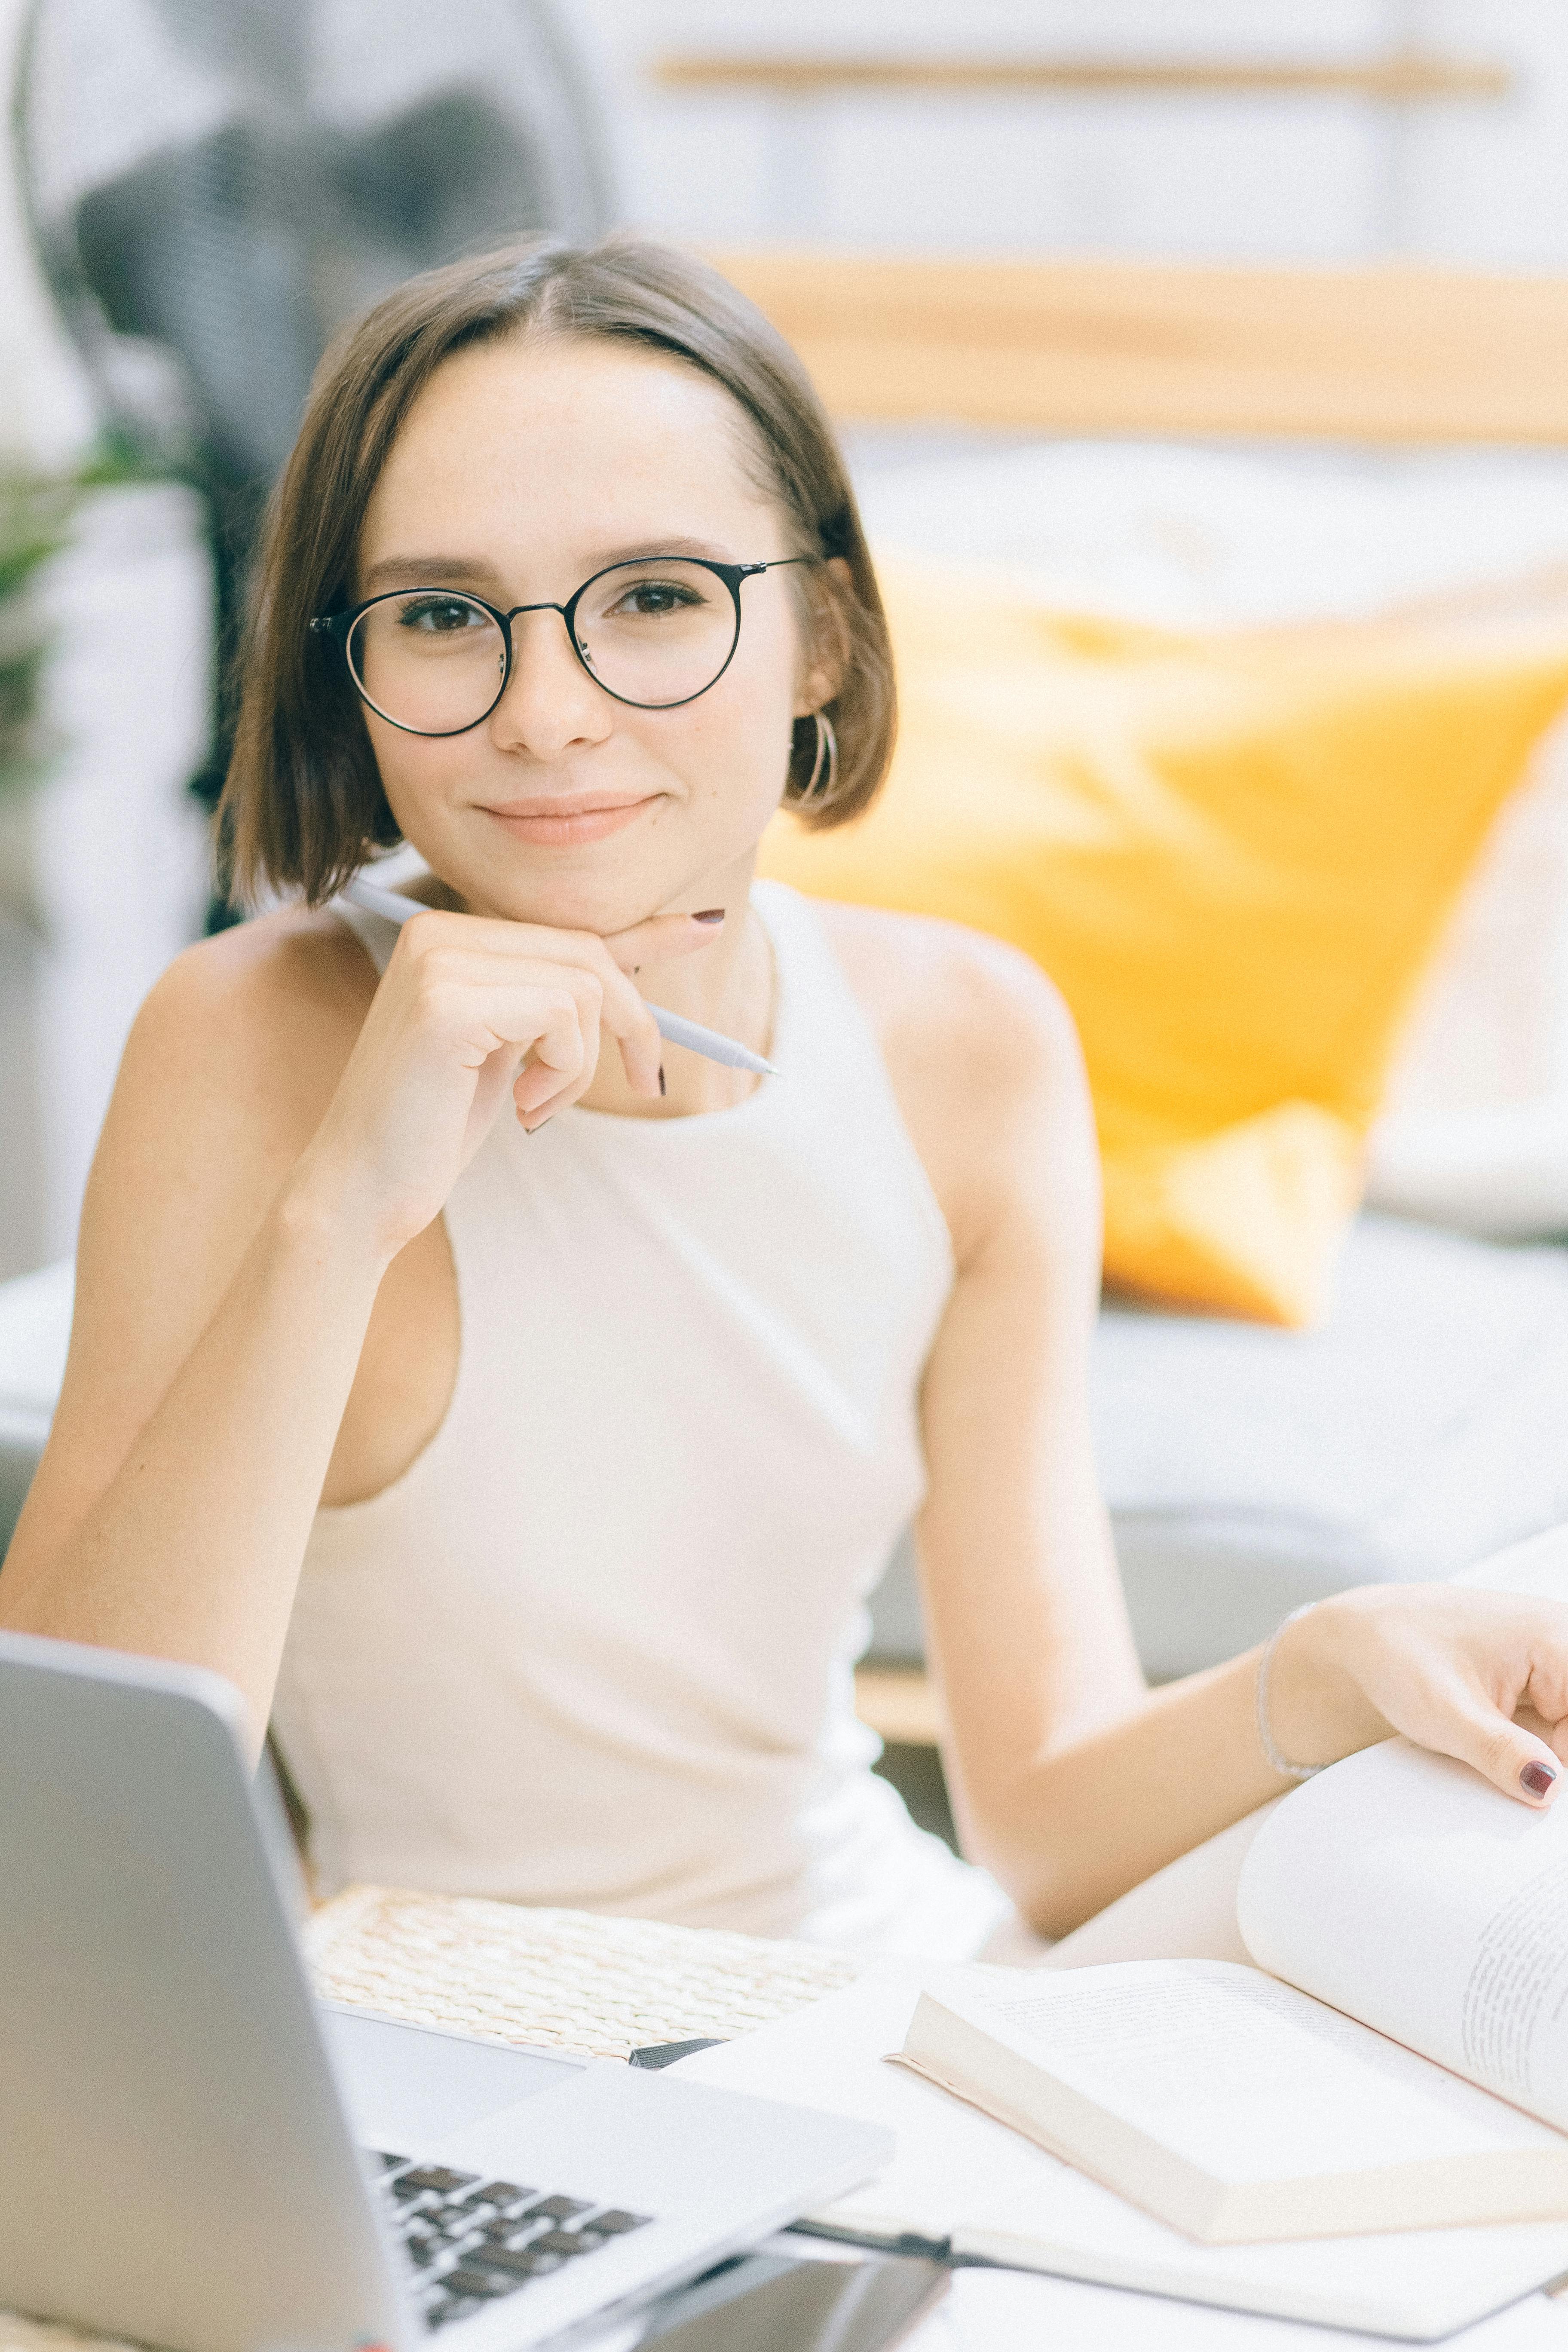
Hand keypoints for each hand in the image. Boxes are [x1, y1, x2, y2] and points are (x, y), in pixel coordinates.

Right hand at [292, 905, 722, 1262]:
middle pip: (587, 954)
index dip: (647, 935)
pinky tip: (519, 1107)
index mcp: (447, 936)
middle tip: (642, 1082)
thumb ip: (563, 1000)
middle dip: (629, 1024)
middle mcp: (438, 932)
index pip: (570, 931)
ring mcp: (439, 961)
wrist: (362, 1187)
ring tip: (534, 1106)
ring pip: (581, 988)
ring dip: (581, 1064)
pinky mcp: (447, 1001)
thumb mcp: (513, 1048)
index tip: (707, 926)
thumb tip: (648, 968)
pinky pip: (560, 1017)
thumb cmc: (436, 1125)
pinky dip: (562, 1072)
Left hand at [1272, 1583, 1567, 1806]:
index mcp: (1553, 1637)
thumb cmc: (1396, 1654)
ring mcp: (1550, 1667)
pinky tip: (1505, 1761)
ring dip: (1543, 1759)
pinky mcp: (1537, 1688)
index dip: (1561, 1759)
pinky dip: (1533, 1754)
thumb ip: (1500, 1753)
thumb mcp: (1445, 1713)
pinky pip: (1552, 1730)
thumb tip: (1548, 1788)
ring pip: (1562, 1734)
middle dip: (1552, 1760)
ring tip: (1492, 1760)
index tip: (1539, 1789)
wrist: (1363, 1640)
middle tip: (1519, 1784)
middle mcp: (1560, 1644)